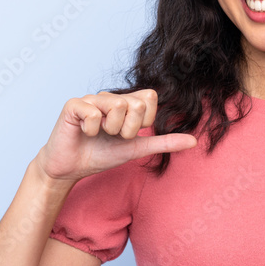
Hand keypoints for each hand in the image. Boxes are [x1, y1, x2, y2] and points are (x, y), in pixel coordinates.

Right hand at [35, 89, 196, 183]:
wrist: (70, 168)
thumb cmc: (101, 155)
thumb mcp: (136, 148)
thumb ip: (164, 143)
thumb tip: (194, 141)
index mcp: (126, 103)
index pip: (150, 97)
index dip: (145, 119)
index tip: (130, 133)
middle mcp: (110, 97)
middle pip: (136, 103)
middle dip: (129, 129)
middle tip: (114, 136)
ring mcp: (91, 98)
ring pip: (117, 106)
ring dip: (111, 129)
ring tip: (99, 134)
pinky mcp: (73, 104)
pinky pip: (94, 113)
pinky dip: (92, 130)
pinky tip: (84, 133)